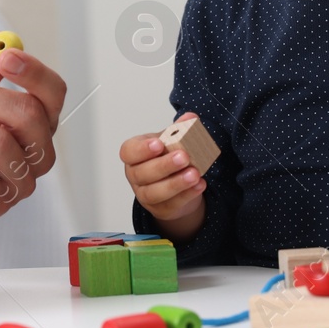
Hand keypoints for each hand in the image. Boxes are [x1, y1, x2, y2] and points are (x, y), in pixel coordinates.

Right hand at [121, 114, 206, 234]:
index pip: (129, 152)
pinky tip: (199, 185)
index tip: (158, 144)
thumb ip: (180, 128)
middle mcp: (135, 175)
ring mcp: (145, 195)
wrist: (177, 183)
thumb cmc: (168, 156)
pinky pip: (171, 204)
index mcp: (134, 155)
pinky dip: (187, 195)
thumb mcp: (172, 140)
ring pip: (154, 193)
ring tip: (194, 174)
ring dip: (176, 183)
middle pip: (142, 173)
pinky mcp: (160, 209)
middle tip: (183, 157)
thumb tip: (191, 118)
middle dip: (163, 165)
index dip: (142, 149)